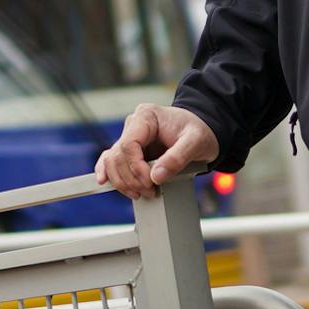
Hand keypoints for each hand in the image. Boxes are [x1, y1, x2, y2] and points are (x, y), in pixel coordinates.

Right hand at [94, 105, 219, 199]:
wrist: (203, 132)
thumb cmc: (199, 132)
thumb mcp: (195, 142)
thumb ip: (177, 158)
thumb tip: (156, 176)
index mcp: (147, 116)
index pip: (129, 144)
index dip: (136, 168)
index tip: (150, 183)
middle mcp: (134, 125)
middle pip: (118, 156)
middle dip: (132, 179)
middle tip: (150, 191)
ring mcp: (131, 138)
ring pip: (112, 161)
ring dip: (123, 181)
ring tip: (142, 192)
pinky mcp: (131, 151)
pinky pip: (111, 161)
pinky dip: (109, 173)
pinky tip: (104, 183)